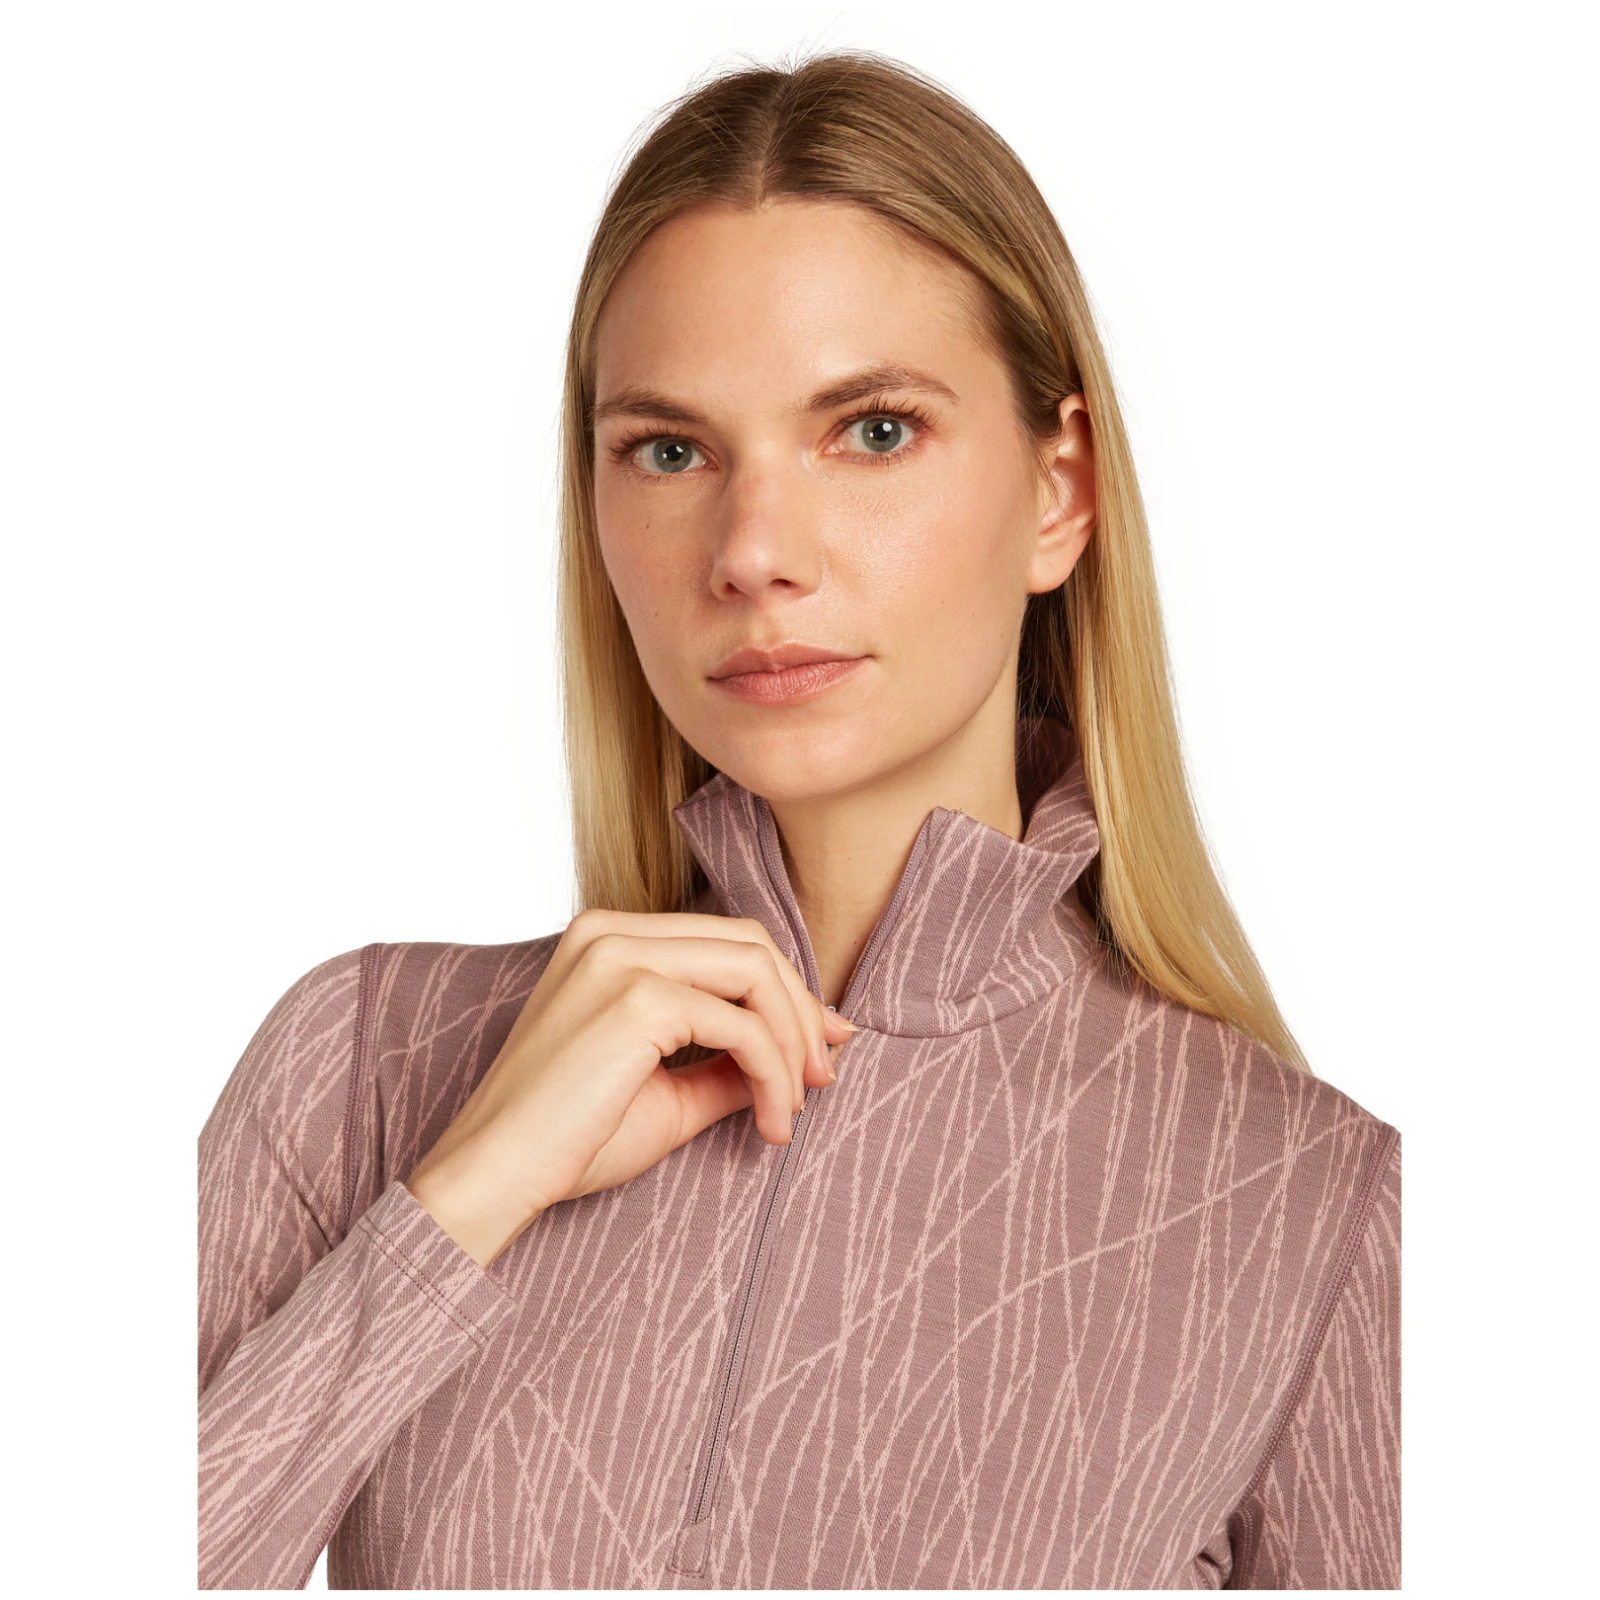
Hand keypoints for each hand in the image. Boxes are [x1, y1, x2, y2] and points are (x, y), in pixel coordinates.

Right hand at [404, 908, 856, 1266]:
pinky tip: (771, 1122)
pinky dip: (772, 1073)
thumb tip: (806, 1058)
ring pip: (755, 971)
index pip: (727, 941)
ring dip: (793, 1040)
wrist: (491, 1178)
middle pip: (750, 943)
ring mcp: (621, 958)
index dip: (785, 992)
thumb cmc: (567, 1142)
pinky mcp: (637, 998)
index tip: (819, 1048)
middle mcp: (611, 931)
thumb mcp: (667, 1092)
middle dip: (801, 1009)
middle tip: (822, 1078)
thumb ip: (729, 1063)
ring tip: (795, 1105)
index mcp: (608, 938)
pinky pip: (741, 1026)